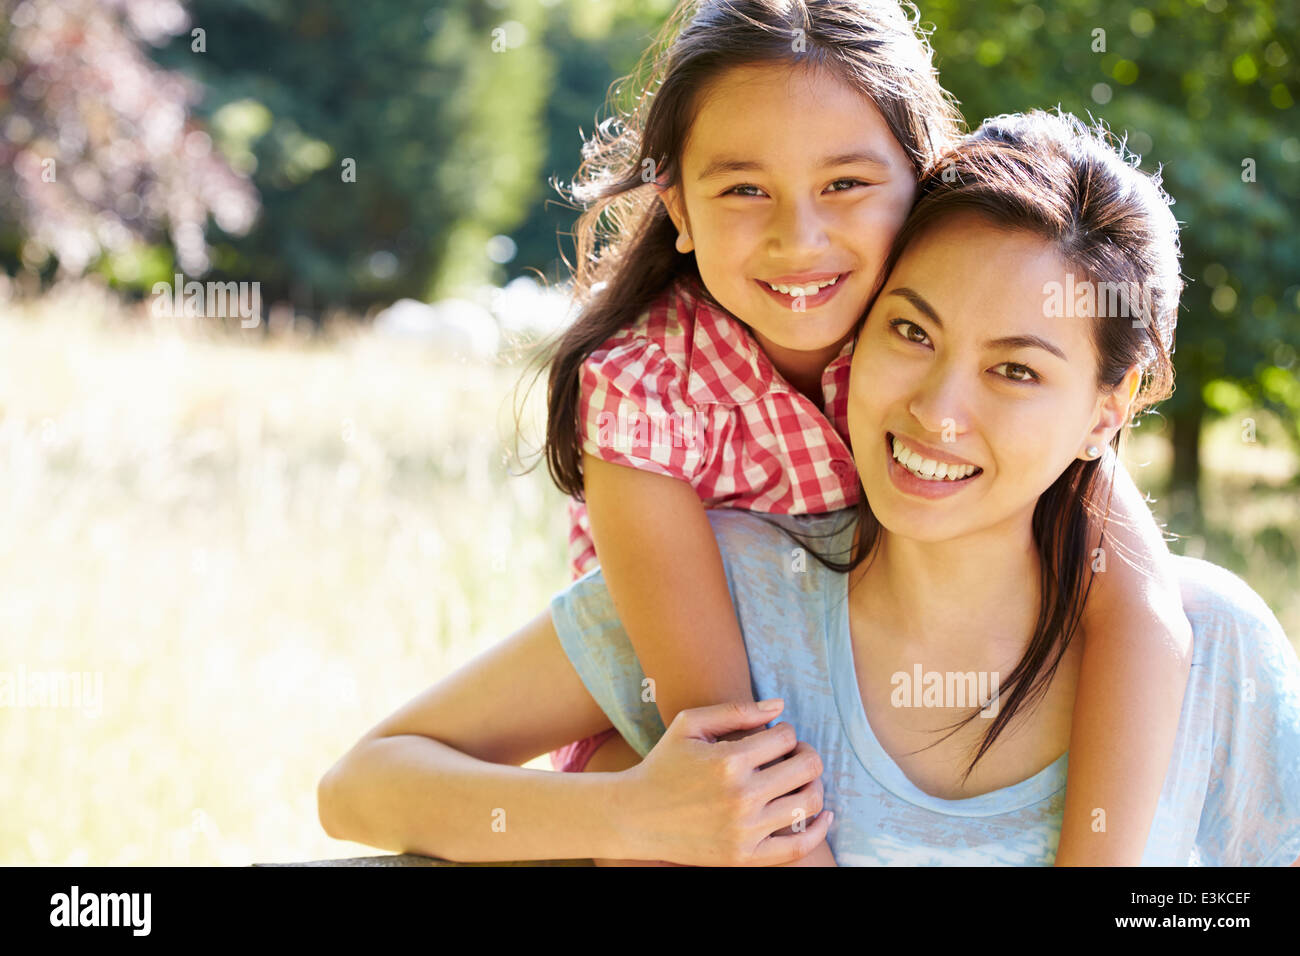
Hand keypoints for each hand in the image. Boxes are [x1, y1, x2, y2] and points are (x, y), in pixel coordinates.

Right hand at [613, 699, 830, 865]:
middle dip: (806, 753)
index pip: (785, 737)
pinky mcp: (744, 857)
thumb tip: (780, 706)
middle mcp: (741, 797)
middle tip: (794, 754)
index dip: (784, 731)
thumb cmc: (664, 764)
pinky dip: (819, 830)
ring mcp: (745, 830)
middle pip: (806, 768)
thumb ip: (736, 710)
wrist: (636, 816)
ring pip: (808, 803)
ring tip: (799, 780)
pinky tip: (823, 815)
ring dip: (813, 785)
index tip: (774, 735)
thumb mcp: (690, 724)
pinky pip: (797, 847)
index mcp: (729, 761)